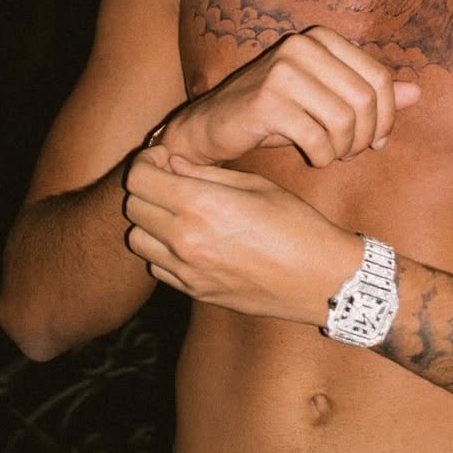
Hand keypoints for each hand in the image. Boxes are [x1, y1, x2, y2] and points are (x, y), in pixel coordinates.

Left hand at [122, 148, 361, 324]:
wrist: (320, 279)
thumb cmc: (296, 224)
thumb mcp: (255, 185)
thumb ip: (206, 175)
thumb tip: (172, 165)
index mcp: (202, 205)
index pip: (139, 179)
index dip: (145, 163)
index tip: (162, 160)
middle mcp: (186, 239)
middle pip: (132, 207)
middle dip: (147, 188)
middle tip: (170, 182)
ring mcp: (187, 270)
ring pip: (136, 239)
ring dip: (150, 221)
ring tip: (178, 212)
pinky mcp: (194, 292)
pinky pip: (156, 266)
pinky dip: (162, 250)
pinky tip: (190, 240)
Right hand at [164, 26, 420, 166]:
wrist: (213, 126)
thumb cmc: (275, 113)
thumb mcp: (326, 100)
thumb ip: (368, 95)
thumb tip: (417, 94)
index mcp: (321, 39)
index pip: (379, 78)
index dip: (387, 116)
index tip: (376, 141)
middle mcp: (302, 46)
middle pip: (366, 99)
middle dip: (365, 136)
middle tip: (351, 153)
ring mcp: (283, 70)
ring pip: (344, 120)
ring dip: (344, 148)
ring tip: (331, 155)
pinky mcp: (267, 100)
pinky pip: (317, 137)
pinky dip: (322, 156)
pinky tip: (313, 158)